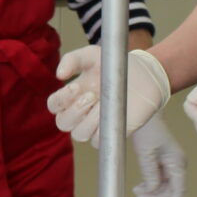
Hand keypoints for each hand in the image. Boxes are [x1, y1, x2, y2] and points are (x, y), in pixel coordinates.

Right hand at [47, 47, 170, 142]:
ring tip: (102, 104)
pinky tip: (110, 114)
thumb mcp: (90, 56)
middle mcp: (80, 113)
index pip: (54, 105)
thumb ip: (72, 60)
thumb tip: (59, 75)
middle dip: (74, 111)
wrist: (143, 75)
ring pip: (79, 134)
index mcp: (71, 96)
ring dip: (88, 120)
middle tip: (91, 96)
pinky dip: (101, 129)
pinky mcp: (110, 132)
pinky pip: (97, 141)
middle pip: (63, 123)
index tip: (74, 88)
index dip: (60, 100)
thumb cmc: (114, 67)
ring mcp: (94, 125)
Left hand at [129, 116, 186, 196]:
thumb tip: (154, 191)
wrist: (143, 114)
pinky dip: (150, 187)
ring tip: (137, 194)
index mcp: (177, 163)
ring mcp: (171, 165)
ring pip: (165, 189)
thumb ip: (151, 174)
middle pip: (171, 192)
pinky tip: (139, 188)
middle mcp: (177, 165)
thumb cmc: (147, 129)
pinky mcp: (163, 164)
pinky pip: (160, 182)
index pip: (179, 190)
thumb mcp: (146, 153)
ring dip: (152, 194)